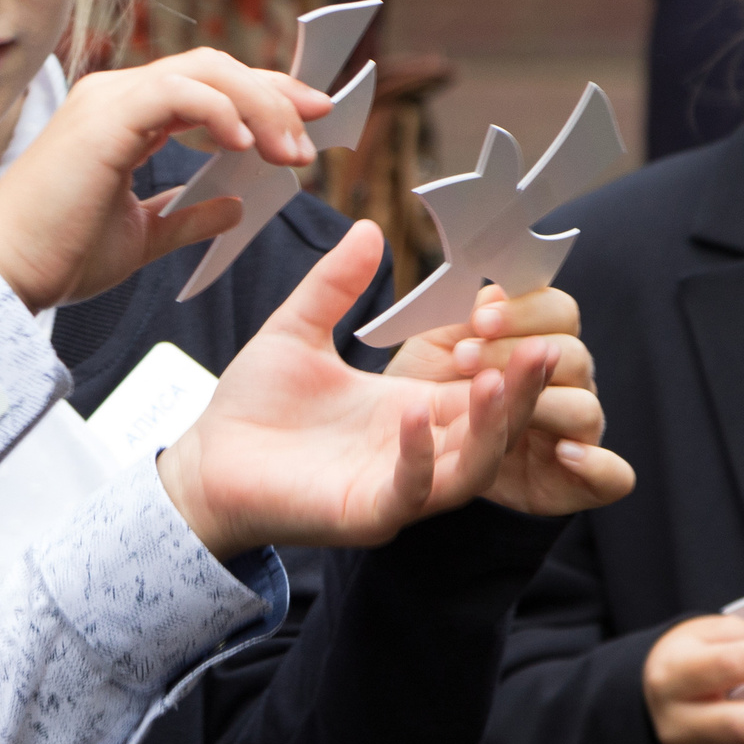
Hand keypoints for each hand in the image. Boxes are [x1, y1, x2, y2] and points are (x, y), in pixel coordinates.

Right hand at [0, 49, 331, 312]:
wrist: (5, 276)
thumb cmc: (57, 257)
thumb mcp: (142, 236)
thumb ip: (187, 215)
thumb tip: (235, 206)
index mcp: (123, 116)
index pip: (208, 86)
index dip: (265, 97)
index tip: (310, 124)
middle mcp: (115, 95)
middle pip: (216, 68)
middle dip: (276, 93)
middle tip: (318, 128)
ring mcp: (108, 100)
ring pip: (205, 71)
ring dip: (260, 106)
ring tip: (289, 151)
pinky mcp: (105, 117)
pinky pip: (178, 92)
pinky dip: (221, 111)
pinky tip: (245, 145)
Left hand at [156, 220, 592, 556]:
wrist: (201, 465)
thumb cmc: (252, 406)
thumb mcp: (297, 331)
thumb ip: (334, 285)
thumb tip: (369, 228)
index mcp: (411, 408)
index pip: (481, 385)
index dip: (506, 356)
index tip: (517, 314)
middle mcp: (415, 451)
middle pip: (494, 428)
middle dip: (521, 392)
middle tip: (543, 349)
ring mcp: (394, 487)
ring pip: (470, 467)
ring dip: (490, 427)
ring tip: (497, 378)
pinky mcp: (364, 514)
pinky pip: (408, 492)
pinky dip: (418, 457)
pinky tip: (414, 414)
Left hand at [385, 283, 628, 515]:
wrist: (389, 460)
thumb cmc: (416, 399)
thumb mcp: (429, 354)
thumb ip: (461, 320)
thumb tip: (495, 292)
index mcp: (533, 348)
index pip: (560, 314)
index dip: (528, 311)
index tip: (479, 319)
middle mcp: (560, 390)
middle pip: (575, 357)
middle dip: (517, 354)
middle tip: (463, 358)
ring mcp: (566, 438)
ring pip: (585, 410)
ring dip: (541, 399)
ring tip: (490, 394)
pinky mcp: (564, 489)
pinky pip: (612, 479)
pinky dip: (597, 466)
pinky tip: (564, 452)